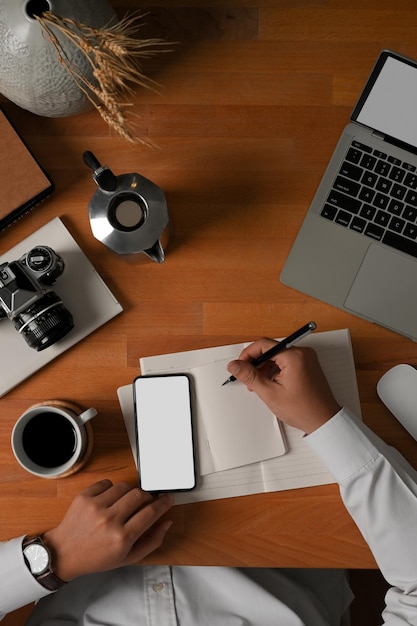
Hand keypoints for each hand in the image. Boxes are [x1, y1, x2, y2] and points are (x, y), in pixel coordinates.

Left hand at [42, 480, 173, 581]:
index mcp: (122, 538)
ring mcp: (96, 506)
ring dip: (129, 492)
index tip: (168, 498)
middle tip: (145, 502)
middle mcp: (110, 520)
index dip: (163, 503)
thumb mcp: (128, 558)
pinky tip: (108, 501)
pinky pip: (107, 483)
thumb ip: (152, 541)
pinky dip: (111, 489)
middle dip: (147, 496)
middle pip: (140, 494)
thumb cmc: (97, 558)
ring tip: (124, 503)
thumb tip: (167, 521)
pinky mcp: (84, 497)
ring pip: (124, 486)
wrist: (64, 553)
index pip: (151, 512)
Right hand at [227, 339, 339, 433]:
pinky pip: (286, 361)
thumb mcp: (270, 393)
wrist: (323, 420)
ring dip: (265, 368)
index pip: (263, 345)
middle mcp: (302, 353)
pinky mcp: (307, 365)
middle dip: (256, 363)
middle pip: (270, 350)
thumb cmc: (304, 409)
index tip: (240, 365)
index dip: (248, 354)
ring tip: (259, 384)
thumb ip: (249, 376)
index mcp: (294, 356)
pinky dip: (276, 370)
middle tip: (248, 378)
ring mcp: (306, 358)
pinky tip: (271, 383)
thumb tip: (235, 365)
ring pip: (277, 356)